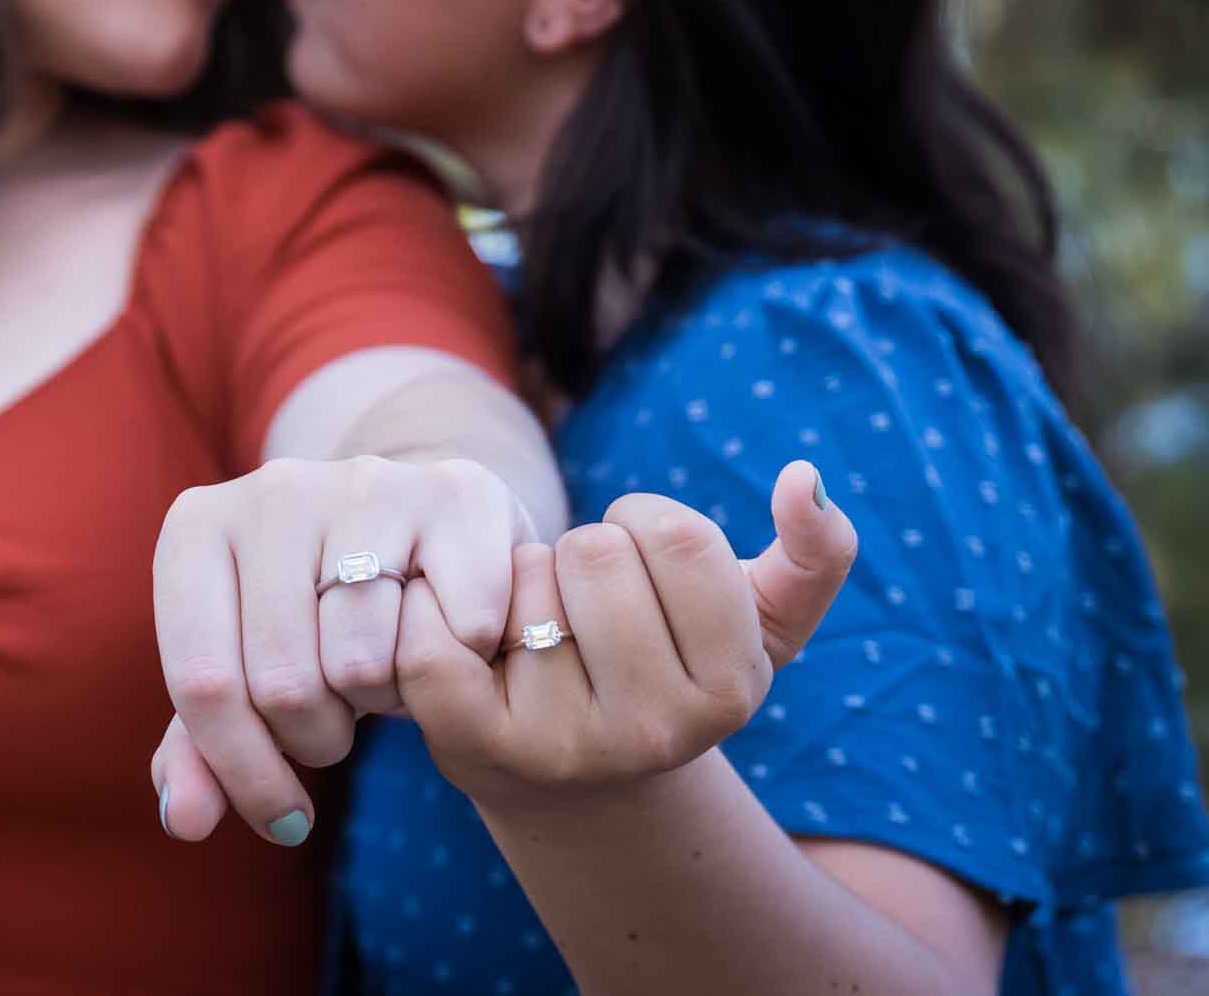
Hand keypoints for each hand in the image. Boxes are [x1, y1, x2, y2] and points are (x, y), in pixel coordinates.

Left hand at [150, 456, 532, 845]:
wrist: (416, 525)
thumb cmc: (313, 614)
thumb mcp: (245, 672)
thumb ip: (200, 750)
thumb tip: (183, 820)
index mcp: (197, 529)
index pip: (203, 684)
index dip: (244, 773)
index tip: (282, 819)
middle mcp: (273, 490)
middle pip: (283, 683)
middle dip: (317, 738)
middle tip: (337, 721)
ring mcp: (366, 483)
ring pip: (364, 663)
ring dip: (383, 702)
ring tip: (382, 672)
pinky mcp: (455, 493)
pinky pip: (454, 632)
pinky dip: (458, 663)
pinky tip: (445, 641)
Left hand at [396, 461, 856, 814]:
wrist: (566, 776)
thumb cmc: (665, 668)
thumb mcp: (754, 622)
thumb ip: (814, 554)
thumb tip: (807, 478)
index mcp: (730, 693)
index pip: (681, 537)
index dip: (648, 522)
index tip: (645, 562)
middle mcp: (652, 734)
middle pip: (597, 552)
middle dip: (584, 552)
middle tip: (585, 606)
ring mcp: (558, 746)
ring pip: (522, 577)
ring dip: (522, 578)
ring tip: (538, 629)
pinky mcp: (471, 742)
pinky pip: (440, 630)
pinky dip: (442, 606)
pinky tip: (472, 635)